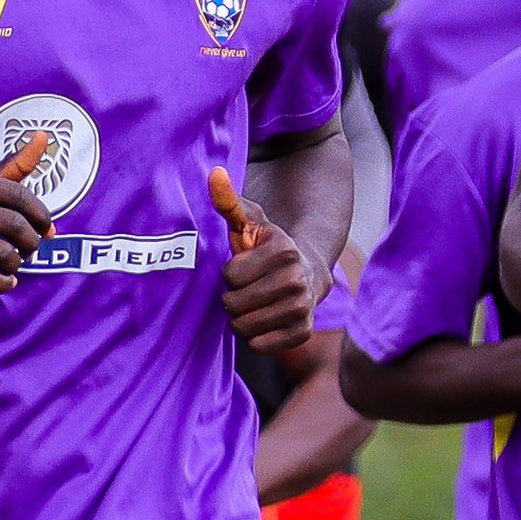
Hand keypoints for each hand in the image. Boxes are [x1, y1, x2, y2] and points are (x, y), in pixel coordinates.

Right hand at [0, 131, 50, 294]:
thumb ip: (9, 167)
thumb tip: (43, 138)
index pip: (19, 195)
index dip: (41, 215)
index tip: (46, 229)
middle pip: (15, 226)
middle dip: (31, 243)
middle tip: (29, 249)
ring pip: (2, 254)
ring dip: (15, 264)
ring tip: (12, 264)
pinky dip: (1, 283)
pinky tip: (3, 281)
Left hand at [209, 166, 313, 358]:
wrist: (307, 273)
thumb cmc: (266, 248)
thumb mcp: (248, 222)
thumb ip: (229, 201)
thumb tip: (214, 174)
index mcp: (284, 250)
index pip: (229, 276)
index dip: (230, 272)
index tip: (244, 265)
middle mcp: (297, 280)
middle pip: (233, 304)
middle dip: (232, 297)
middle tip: (246, 288)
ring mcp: (303, 309)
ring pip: (244, 327)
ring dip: (241, 318)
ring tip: (253, 302)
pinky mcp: (302, 333)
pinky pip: (259, 346)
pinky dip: (254, 337)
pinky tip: (262, 320)